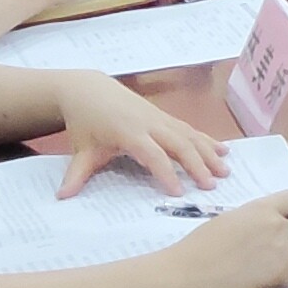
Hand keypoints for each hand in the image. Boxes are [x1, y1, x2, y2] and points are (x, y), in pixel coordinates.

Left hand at [52, 72, 229, 197]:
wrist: (89, 90)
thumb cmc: (86, 121)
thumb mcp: (81, 149)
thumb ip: (76, 174)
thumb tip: (62, 197)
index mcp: (130, 133)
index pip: (153, 155)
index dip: (166, 173)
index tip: (178, 193)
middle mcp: (150, 124)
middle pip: (179, 144)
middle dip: (197, 164)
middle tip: (211, 185)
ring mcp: (160, 118)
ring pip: (189, 135)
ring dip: (208, 153)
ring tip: (225, 171)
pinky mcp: (165, 116)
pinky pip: (189, 129)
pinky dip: (206, 140)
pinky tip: (222, 150)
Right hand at [159, 192, 287, 287]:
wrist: (186, 275)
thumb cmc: (199, 248)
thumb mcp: (230, 220)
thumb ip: (256, 219)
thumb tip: (269, 225)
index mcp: (262, 209)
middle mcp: (277, 226)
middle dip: (287, 243)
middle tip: (262, 254)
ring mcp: (282, 251)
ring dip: (287, 262)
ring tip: (260, 269)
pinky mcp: (281, 275)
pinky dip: (284, 280)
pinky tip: (262, 281)